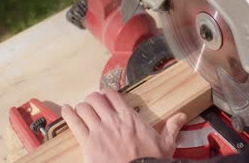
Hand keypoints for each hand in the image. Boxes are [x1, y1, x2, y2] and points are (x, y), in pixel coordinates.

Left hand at [61, 89, 187, 162]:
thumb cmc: (149, 161)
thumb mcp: (165, 144)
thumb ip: (172, 127)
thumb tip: (182, 116)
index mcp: (130, 118)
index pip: (112, 95)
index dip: (105, 93)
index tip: (104, 96)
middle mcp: (113, 120)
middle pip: (95, 98)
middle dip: (92, 99)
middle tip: (91, 104)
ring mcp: (99, 130)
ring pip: (84, 107)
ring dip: (81, 107)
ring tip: (79, 110)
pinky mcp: (88, 143)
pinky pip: (74, 122)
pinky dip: (68, 114)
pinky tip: (66, 111)